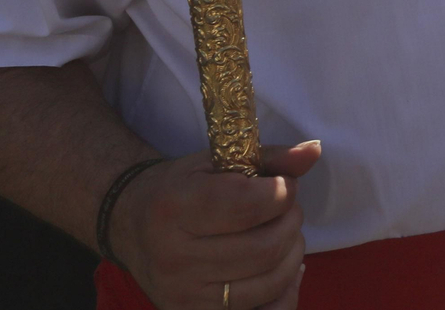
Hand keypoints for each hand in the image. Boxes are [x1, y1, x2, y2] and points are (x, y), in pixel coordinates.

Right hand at [109, 141, 321, 309]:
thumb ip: (269, 158)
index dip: (282, 192)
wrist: (130, 224)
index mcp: (175, 207)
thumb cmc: (181, 187)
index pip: (248, 204)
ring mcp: (183, 293)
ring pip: (268, 281)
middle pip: (264, 247)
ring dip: (292, 252)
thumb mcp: (216, 161)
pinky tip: (283, 266)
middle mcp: (174, 256)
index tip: (284, 184)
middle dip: (291, 222)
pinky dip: (285, 288)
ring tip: (283, 232)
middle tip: (286, 208)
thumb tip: (314, 151)